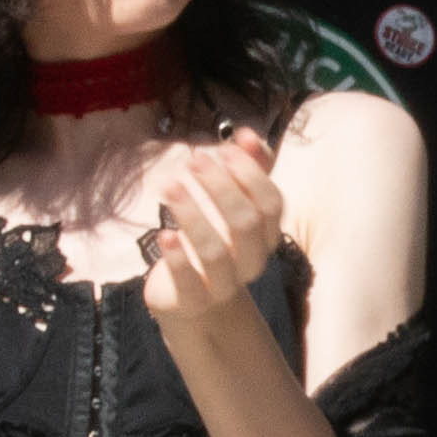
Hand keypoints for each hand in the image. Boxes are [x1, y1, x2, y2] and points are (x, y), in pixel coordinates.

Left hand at [132, 136, 290, 326]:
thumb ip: (246, 170)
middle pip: (246, 223)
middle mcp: (251, 262)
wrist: (194, 301)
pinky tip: (165, 235)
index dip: (250, 174)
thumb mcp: (232, 205)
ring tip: (170, 186)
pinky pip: (189, 284)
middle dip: (220, 187)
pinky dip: (178, 258)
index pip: (271, 204)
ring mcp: (223, 285)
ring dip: (191, 214)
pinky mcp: (192, 302)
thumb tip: (247, 134)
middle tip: (194, 159)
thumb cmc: (215, 241)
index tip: (223, 149)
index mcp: (266, 237)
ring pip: (215, 252)